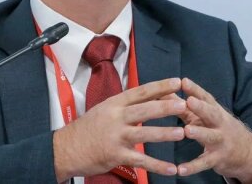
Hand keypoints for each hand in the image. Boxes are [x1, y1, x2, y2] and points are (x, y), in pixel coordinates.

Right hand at [53, 77, 185, 181]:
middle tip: (184, 104)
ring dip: (166, 134)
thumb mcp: (104, 110)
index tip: (177, 82)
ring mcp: (116, 136)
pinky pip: (141, 160)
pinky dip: (158, 166)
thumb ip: (125, 106)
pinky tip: (172, 168)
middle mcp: (116, 117)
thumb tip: (150, 98)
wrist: (66, 148)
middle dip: (166, 106)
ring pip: (145, 134)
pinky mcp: (116, 155)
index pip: (141, 91)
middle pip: (145, 109)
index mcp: (115, 103)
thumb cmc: (87, 128)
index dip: (160, 86)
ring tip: (183, 133)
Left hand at [176, 78, 251, 183]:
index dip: (195, 89)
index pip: (205, 97)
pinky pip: (204, 163)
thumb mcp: (204, 116)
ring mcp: (220, 141)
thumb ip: (184, 106)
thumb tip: (163, 92)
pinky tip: (180, 170)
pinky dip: (192, 167)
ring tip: (187, 131)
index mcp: (214, 110)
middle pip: (211, 114)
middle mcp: (220, 124)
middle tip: (188, 100)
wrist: (246, 152)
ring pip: (210, 136)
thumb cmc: (218, 128)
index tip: (183, 81)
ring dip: (199, 133)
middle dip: (201, 107)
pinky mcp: (217, 159)